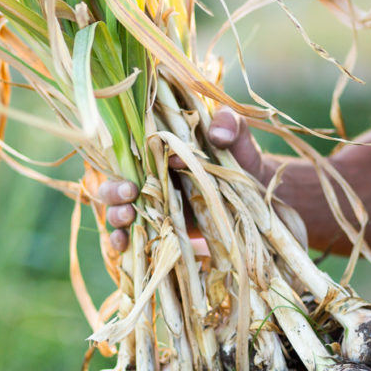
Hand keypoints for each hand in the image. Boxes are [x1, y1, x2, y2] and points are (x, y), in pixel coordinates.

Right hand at [99, 108, 266, 251]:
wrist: (258, 198)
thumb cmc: (242, 161)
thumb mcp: (239, 138)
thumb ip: (231, 124)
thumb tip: (217, 133)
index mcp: (160, 153)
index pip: (129, 153)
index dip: (128, 160)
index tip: (144, 166)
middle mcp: (150, 180)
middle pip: (115, 184)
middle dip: (113, 190)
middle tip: (129, 193)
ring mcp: (154, 208)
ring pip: (119, 211)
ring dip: (116, 215)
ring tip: (127, 218)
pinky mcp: (161, 231)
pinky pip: (134, 238)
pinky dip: (123, 242)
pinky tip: (123, 246)